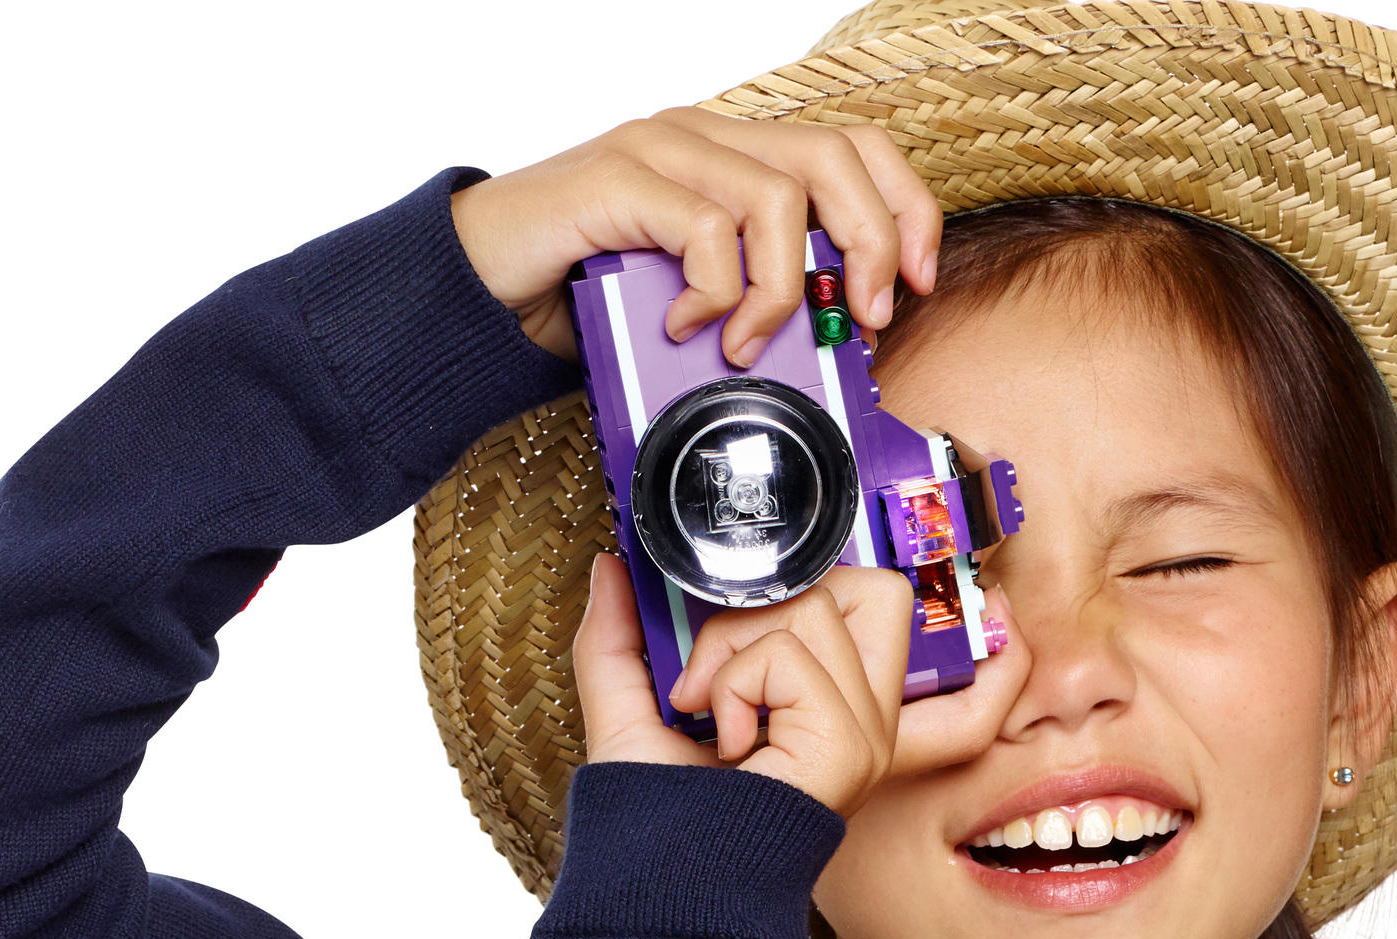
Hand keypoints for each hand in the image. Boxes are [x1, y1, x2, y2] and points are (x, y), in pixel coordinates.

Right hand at [448, 106, 943, 365]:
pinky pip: (705, 229)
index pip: (855, 149)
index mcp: (734, 154)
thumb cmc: (587, 294)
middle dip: (871, 246)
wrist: (478, 288)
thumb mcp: (697, 298)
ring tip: (743, 344)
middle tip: (861, 320)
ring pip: (776, 198)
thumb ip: (761, 297)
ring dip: (780, 290)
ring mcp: (661, 150)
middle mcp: (705, 136)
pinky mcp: (619, 179)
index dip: (905, 211)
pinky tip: (686, 327)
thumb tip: (841, 342)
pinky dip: (713, 293)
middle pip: (835, 158)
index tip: (918, 284)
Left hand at [573, 552, 1027, 819]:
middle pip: (855, 584)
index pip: (872, 594)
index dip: (805, 582)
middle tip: (708, 679)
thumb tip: (612, 563)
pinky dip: (734, 685)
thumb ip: (618, 633)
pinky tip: (724, 740)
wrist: (655, 890)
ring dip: (731, 652)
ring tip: (708, 714)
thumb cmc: (654, 821)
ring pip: (810, 606)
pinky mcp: (850, 743)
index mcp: (832, 702)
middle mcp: (865, 714)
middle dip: (756, 610)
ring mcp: (865, 730)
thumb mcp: (627, 705)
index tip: (731, 615)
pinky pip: (788, 655)